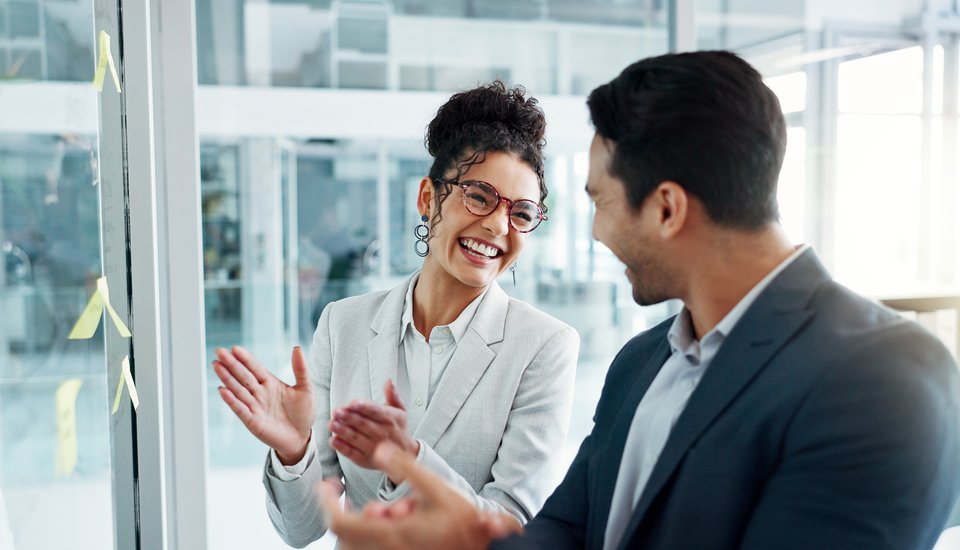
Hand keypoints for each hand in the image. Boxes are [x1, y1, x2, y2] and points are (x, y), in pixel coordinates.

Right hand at [212, 346, 314, 463]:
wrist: (301, 437)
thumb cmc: (303, 413)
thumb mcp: (306, 388)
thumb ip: (300, 369)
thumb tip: (296, 348)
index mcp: (271, 383)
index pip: (255, 368)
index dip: (246, 358)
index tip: (235, 348)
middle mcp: (260, 393)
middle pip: (243, 376)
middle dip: (231, 364)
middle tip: (219, 351)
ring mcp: (255, 407)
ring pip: (238, 390)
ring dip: (227, 378)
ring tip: (217, 366)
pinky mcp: (253, 421)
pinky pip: (240, 409)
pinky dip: (231, 400)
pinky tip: (222, 390)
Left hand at [319, 442, 521, 549]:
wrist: (479, 547)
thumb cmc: (459, 521)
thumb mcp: (434, 487)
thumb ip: (404, 466)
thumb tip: (380, 447)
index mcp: (388, 532)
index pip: (338, 522)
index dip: (327, 502)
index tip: (329, 484)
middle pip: (341, 537)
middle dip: (338, 512)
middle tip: (341, 494)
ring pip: (352, 545)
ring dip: (354, 525)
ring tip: (374, 508)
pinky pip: (368, 549)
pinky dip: (365, 535)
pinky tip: (387, 521)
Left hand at [329, 380, 417, 477]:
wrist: (405, 455)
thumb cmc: (399, 429)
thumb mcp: (400, 410)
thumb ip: (393, 395)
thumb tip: (389, 381)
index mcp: (390, 419)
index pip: (375, 411)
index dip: (364, 407)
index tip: (353, 403)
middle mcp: (382, 433)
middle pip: (363, 424)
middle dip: (349, 418)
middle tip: (337, 412)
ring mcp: (374, 447)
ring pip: (356, 438)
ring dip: (343, 432)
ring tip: (332, 425)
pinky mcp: (366, 459)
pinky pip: (352, 453)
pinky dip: (343, 448)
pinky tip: (333, 441)